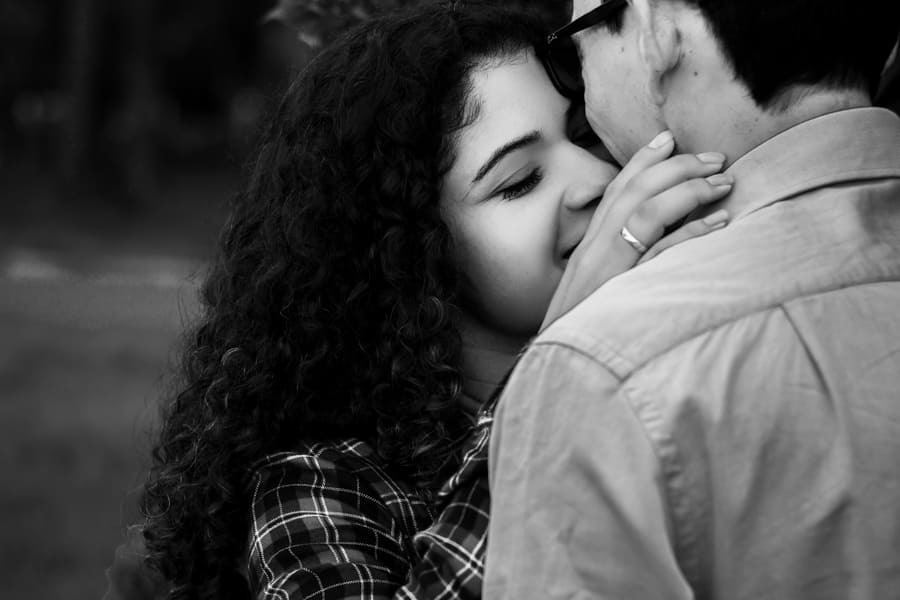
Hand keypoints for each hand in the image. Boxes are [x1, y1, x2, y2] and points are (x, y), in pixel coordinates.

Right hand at [541, 131, 732, 330]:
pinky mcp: (623, 290)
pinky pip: (661, 252)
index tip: (670, 138)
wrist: (558, 365)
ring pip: (648, 211)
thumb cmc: (580, 329)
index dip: (642, 160)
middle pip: (635, 190)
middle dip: (678, 166)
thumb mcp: (592, 288)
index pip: (615, 190)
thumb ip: (613, 261)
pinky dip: (692, 232)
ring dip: (690, 190)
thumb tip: (646, 244)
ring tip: (724, 182)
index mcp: (588, 245)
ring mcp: (607, 267)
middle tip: (717, 158)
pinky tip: (720, 222)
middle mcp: (594, 249)